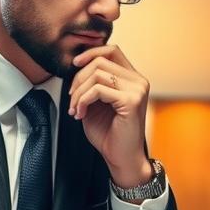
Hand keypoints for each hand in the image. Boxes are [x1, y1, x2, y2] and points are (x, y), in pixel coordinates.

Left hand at [68, 44, 150, 187]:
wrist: (121, 158)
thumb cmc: (110, 134)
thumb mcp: (96, 103)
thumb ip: (91, 83)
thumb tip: (76, 67)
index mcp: (133, 79)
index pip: (112, 50)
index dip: (91, 52)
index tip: (74, 64)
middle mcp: (138, 81)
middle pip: (100, 61)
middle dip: (78, 78)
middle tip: (71, 98)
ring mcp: (137, 90)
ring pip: (97, 74)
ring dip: (78, 92)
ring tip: (75, 109)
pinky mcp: (131, 101)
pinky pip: (97, 90)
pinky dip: (83, 101)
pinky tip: (80, 114)